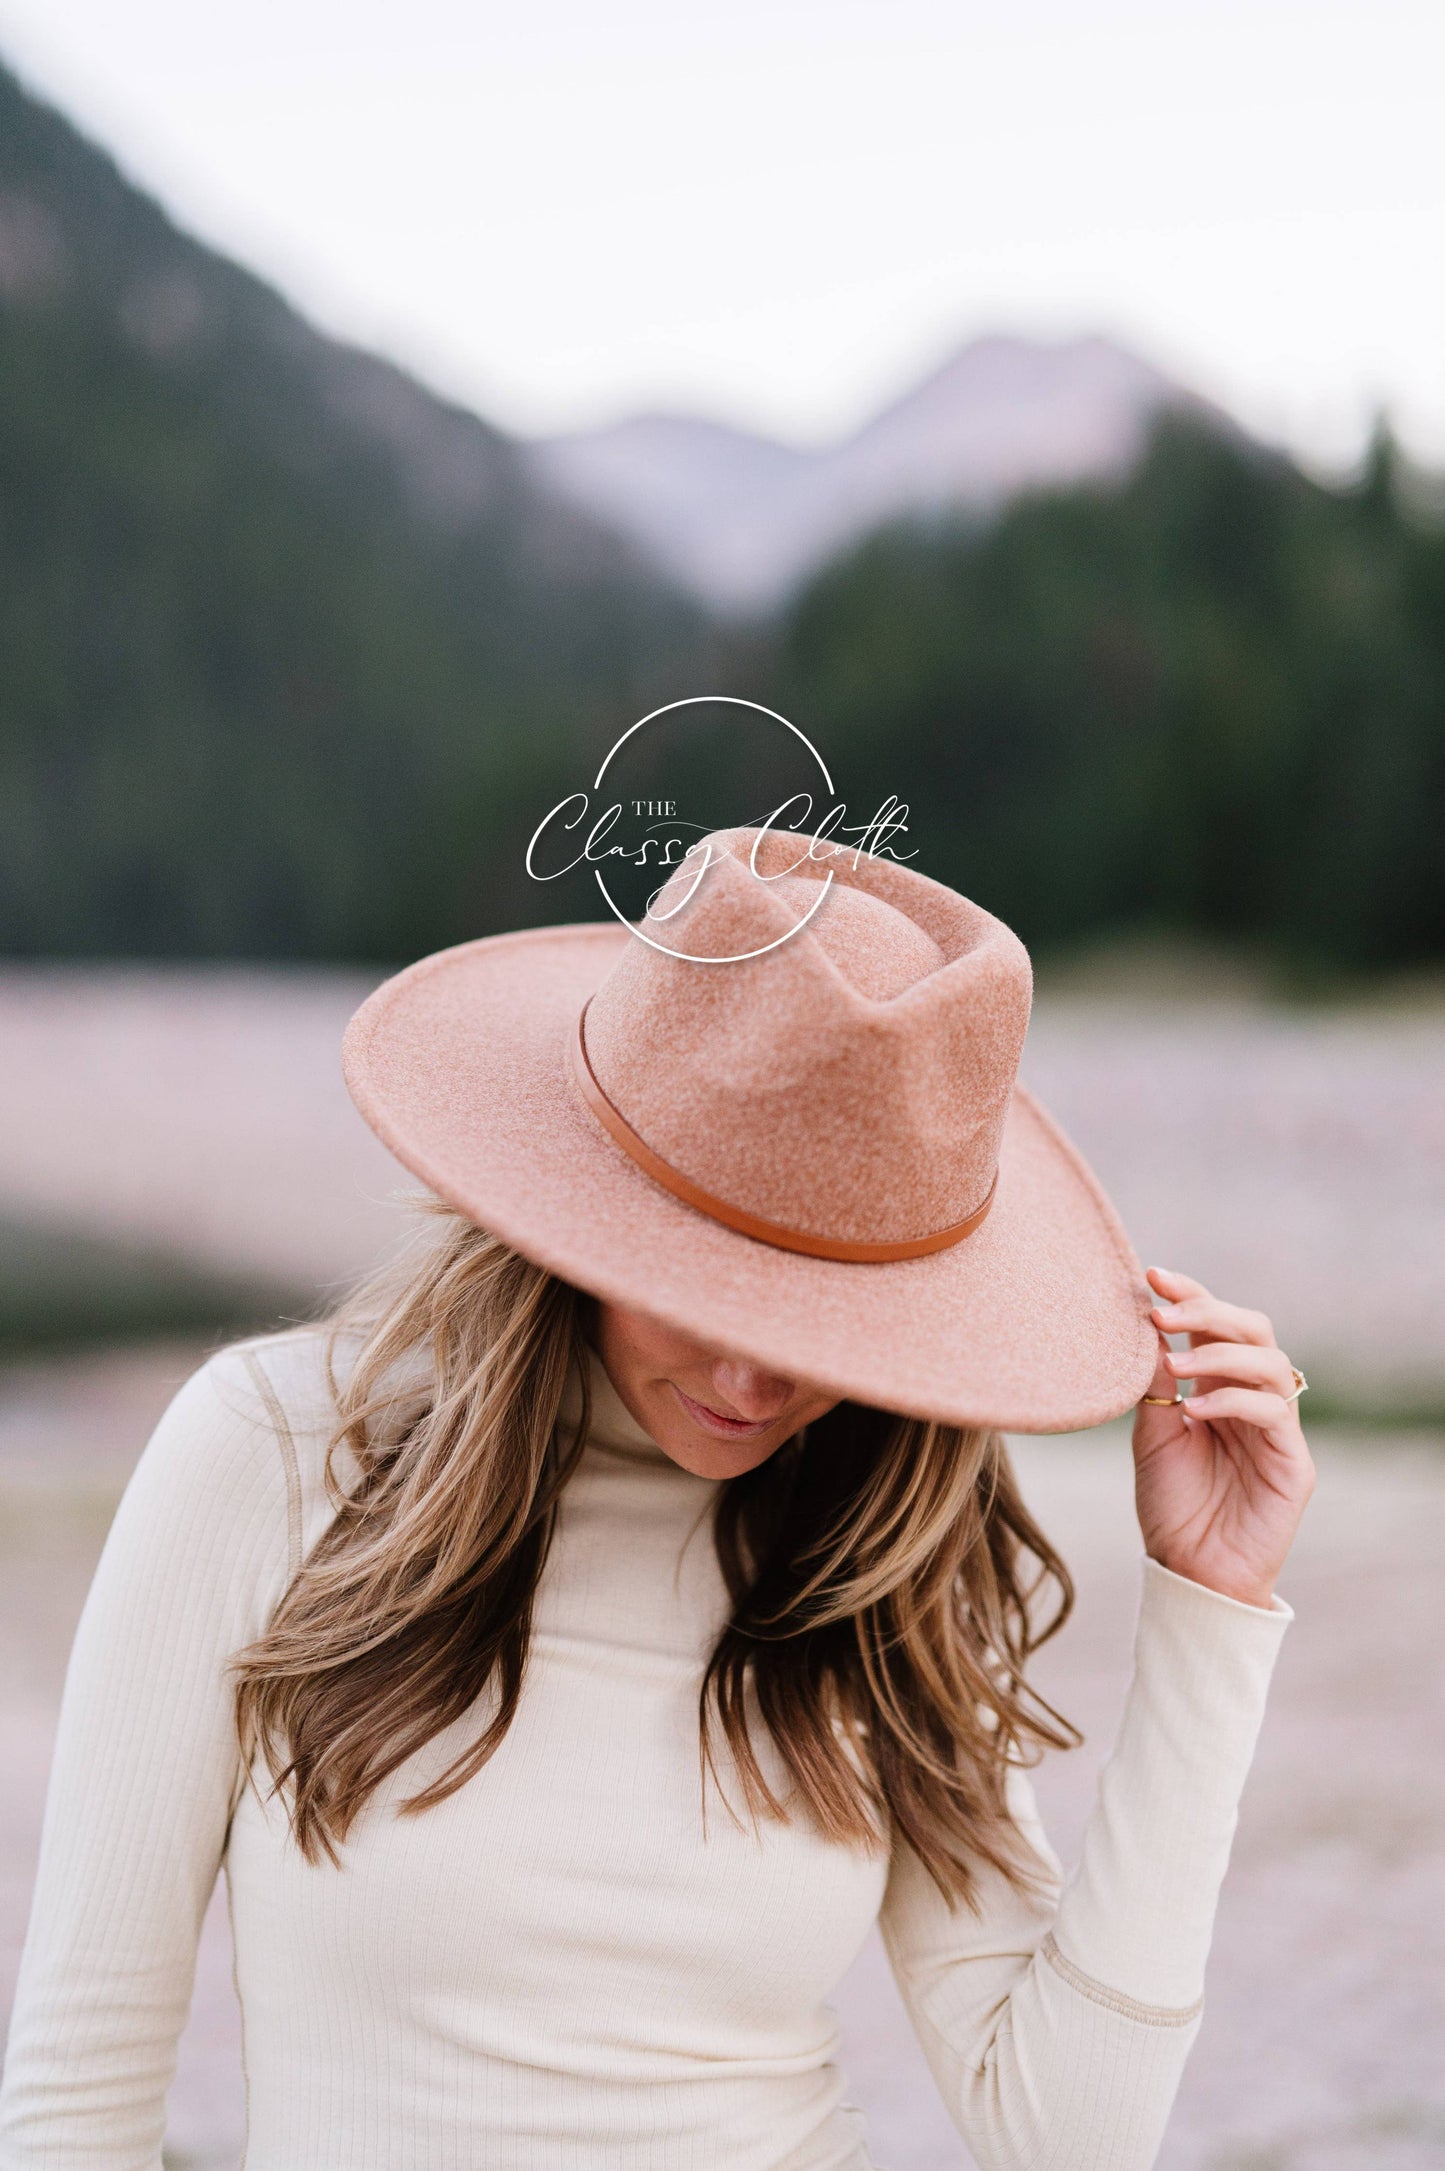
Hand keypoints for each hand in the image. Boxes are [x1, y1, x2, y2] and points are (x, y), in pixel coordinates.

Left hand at [1132, 1266, 1315, 1609]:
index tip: (1152, 1276)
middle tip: (1161, 1312)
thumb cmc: (1171, 1504)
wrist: (1190, 1570)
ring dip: (1219, 1353)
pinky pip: (1273, 1412)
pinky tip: (1193, 1410)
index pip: (1215, 1324)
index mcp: (1217, 1386)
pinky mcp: (1293, 1461)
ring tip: (1175, 1362)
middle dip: (1208, 1310)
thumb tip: (1146, 1329)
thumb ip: (1155, 1386)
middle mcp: (1252, 1398)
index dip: (1191, 1294)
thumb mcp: (1152, 1434)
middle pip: (1253, 1329)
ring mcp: (1277, 1428)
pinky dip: (1232, 1400)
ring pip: (1271, 1362)